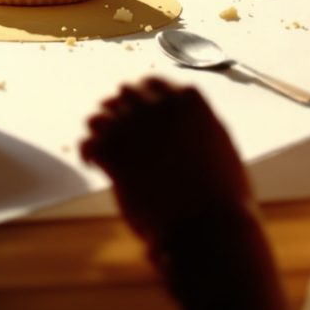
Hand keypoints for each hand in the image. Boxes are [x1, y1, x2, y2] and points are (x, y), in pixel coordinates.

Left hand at [81, 78, 251, 247]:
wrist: (206, 225)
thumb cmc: (221, 195)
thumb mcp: (219, 145)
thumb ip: (197, 124)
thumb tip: (183, 121)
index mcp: (188, 99)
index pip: (153, 84)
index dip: (144, 99)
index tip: (140, 111)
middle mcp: (157, 104)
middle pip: (124, 95)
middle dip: (121, 111)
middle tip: (121, 131)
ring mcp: (131, 126)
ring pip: (100, 116)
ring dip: (101, 130)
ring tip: (106, 148)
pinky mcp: (110, 151)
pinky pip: (87, 143)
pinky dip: (88, 153)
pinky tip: (93, 164)